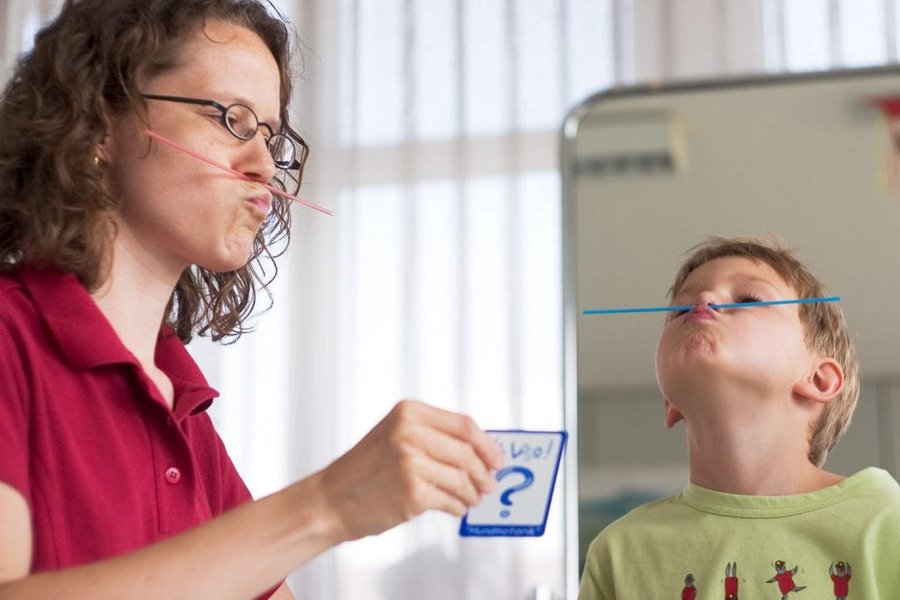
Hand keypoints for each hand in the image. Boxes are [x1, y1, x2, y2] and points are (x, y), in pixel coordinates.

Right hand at [318, 400, 503, 540]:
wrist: (330, 500)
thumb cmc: (365, 470)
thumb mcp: (395, 435)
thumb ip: (433, 436)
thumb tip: (481, 450)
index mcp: (409, 412)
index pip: (464, 425)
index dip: (487, 444)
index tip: (497, 458)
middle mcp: (410, 433)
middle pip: (468, 452)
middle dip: (484, 472)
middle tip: (489, 484)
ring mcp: (411, 463)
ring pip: (463, 479)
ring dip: (473, 492)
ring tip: (473, 498)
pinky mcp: (413, 493)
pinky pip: (451, 500)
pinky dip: (458, 507)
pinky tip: (456, 508)